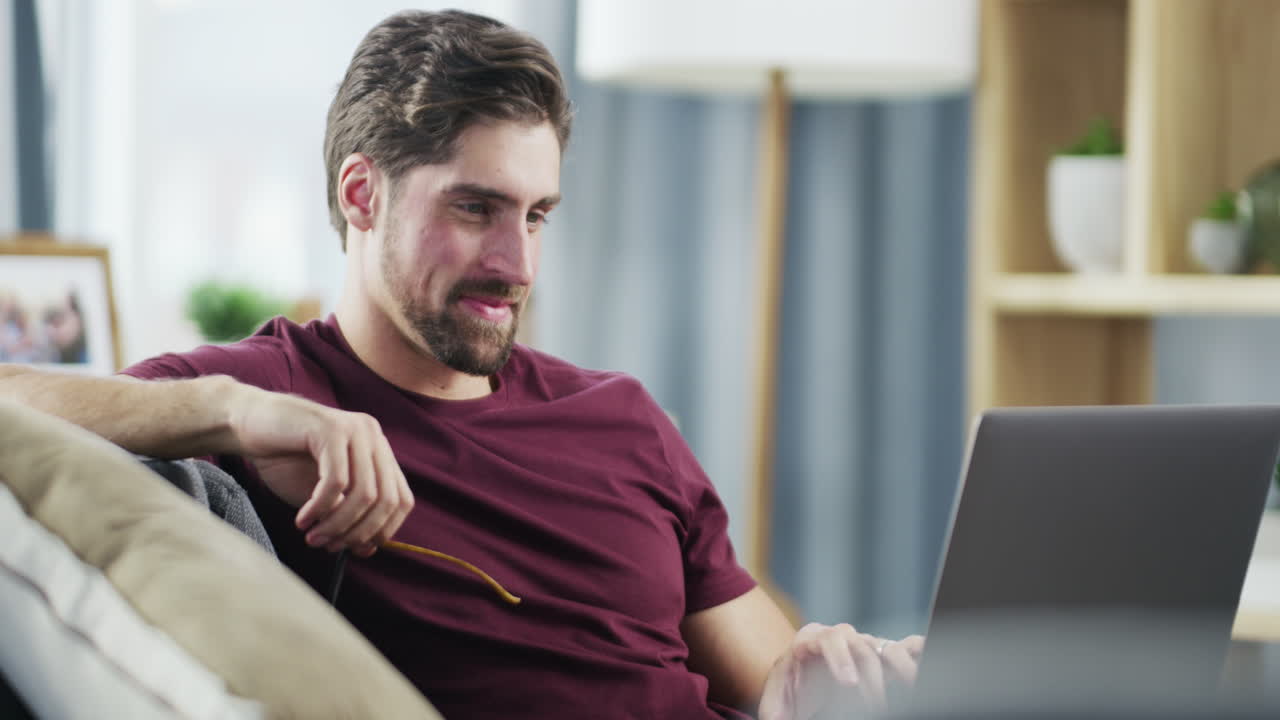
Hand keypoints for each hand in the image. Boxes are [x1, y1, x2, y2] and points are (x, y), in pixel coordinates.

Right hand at [226, 385, 413, 556]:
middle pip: (387, 499)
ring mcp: (355, 430)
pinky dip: (320, 508)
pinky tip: (303, 520)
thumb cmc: (284, 459)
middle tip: (329, 547)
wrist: (247, 423)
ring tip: (314, 538)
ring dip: (338, 525)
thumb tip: (367, 549)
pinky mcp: (331, 429)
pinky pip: (336, 481)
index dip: (384, 530)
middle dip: (359, 532)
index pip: (402, 499)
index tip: (355, 549)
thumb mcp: (322, 495)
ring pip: (364, 493)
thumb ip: (346, 516)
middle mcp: (374, 436)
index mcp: (379, 451)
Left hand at [758, 623, 923, 719]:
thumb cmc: (788, 695)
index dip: (840, 658)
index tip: (849, 683)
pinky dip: (916, 651)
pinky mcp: (879, 655)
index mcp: (809, 642)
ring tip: (903, 695)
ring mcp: (859, 644)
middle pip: (858, 642)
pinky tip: (924, 663)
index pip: (827, 639)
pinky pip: (903, 645)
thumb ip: (775, 709)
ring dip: (894, 671)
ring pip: (881, 646)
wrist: (800, 687)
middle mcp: (836, 638)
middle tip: (875, 706)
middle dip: (869, 675)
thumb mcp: (776, 704)